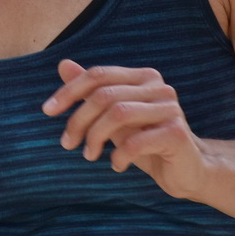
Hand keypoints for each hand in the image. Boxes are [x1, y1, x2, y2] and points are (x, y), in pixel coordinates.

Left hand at [43, 60, 207, 200]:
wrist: (187, 171)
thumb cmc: (147, 142)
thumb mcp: (113, 117)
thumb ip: (92, 91)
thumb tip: (63, 65)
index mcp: (144, 77)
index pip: (99, 75)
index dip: (69, 90)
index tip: (47, 111)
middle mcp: (159, 87)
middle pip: (104, 95)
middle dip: (78, 120)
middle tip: (68, 143)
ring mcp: (170, 109)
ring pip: (117, 114)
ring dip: (95, 137)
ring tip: (90, 155)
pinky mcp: (176, 133)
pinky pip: (135, 141)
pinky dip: (118, 156)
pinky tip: (116, 165)